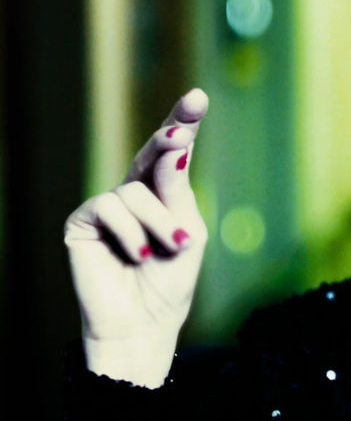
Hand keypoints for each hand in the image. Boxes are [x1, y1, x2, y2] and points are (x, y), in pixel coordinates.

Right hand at [64, 88, 209, 386]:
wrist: (144, 323)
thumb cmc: (170, 280)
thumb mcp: (187, 231)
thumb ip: (177, 191)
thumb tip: (174, 145)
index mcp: (166, 193)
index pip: (174, 152)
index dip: (183, 123)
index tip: (197, 97)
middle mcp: (136, 192)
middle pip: (151, 152)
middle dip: (169, 137)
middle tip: (181, 131)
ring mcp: (108, 206)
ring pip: (136, 189)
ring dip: (159, 221)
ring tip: (167, 249)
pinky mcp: (82, 221)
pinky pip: (110, 207)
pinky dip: (131, 231)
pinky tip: (138, 254)